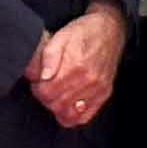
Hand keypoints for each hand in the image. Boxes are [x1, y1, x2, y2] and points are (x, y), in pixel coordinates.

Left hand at [29, 1, 127, 128]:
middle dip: (45, 97)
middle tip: (45, 86)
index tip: (38, 81)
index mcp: (75, 66)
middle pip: (56, 105)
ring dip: (56, 107)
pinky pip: (83, 118)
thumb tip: (39, 76)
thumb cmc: (83, 32)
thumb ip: (48, 57)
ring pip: (68, 114)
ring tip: (55, 94)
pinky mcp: (104, 94)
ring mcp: (97, 90)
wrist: (109, 30)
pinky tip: (67, 104)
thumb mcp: (60, 36)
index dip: (37, 88)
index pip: (47, 92)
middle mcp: (88, 80)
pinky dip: (72, 115)